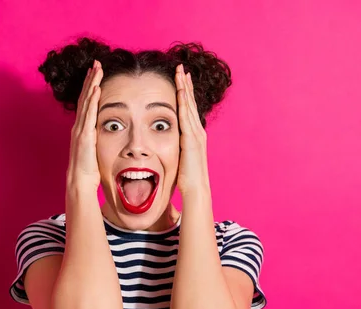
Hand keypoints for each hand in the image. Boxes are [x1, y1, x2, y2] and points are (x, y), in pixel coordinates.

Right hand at [66, 60, 103, 196]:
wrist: (80, 181)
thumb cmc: (89, 168)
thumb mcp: (95, 149)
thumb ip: (98, 138)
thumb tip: (107, 133)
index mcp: (83, 128)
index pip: (87, 102)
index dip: (91, 87)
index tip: (96, 73)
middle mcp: (80, 125)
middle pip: (85, 97)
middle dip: (91, 79)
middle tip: (96, 63)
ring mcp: (81, 129)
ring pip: (86, 101)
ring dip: (92, 84)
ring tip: (97, 70)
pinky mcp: (85, 135)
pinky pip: (89, 114)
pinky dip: (92, 100)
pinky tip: (97, 89)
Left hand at [175, 64, 210, 196]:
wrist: (196, 188)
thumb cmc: (187, 178)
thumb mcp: (180, 159)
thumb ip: (175, 149)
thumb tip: (164, 147)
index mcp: (193, 135)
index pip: (188, 109)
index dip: (185, 93)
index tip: (180, 79)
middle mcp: (197, 131)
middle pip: (190, 102)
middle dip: (186, 84)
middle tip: (181, 68)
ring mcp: (196, 133)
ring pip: (189, 105)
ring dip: (185, 88)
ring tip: (181, 72)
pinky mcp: (191, 138)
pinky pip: (186, 116)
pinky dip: (184, 102)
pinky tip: (180, 90)